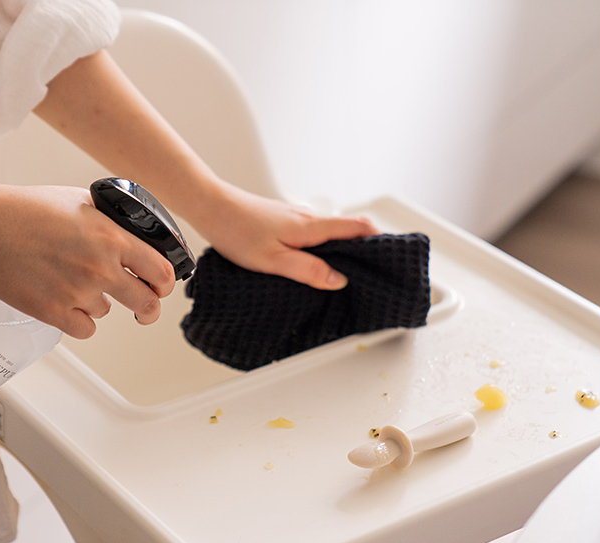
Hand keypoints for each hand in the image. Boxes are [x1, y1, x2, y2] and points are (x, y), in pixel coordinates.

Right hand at [0, 185, 175, 336]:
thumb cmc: (29, 210)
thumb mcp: (82, 201)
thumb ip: (113, 221)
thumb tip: (137, 232)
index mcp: (113, 238)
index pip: (162, 271)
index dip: (165, 283)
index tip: (161, 286)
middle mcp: (101, 267)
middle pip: (146, 303)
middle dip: (148, 308)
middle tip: (143, 309)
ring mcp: (78, 292)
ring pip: (107, 312)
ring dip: (98, 303)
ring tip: (72, 282)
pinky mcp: (55, 312)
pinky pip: (85, 329)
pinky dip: (79, 320)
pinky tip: (67, 303)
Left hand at [193, 183, 378, 288]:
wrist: (210, 206)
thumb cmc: (236, 231)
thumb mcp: (274, 260)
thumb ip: (308, 270)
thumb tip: (339, 279)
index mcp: (311, 226)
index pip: (358, 227)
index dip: (378, 241)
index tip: (389, 257)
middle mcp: (308, 218)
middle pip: (347, 230)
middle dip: (362, 249)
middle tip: (367, 273)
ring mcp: (296, 218)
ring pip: (328, 233)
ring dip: (338, 250)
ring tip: (338, 274)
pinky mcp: (283, 221)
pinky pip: (311, 235)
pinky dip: (319, 248)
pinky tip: (308, 263)